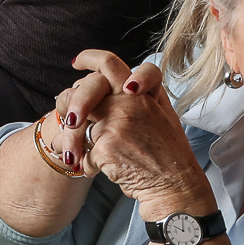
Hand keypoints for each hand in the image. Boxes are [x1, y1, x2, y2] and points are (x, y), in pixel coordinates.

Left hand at [51, 52, 211, 216]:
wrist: (176, 186)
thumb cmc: (169, 153)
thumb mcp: (162, 113)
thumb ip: (140, 95)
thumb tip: (109, 84)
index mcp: (142, 93)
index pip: (110, 63)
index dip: (90, 58)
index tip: (76, 62)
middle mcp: (129, 103)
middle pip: (84, 89)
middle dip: (67, 102)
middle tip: (68, 119)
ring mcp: (117, 124)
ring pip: (80, 123)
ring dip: (73, 141)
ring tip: (76, 155)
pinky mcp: (107, 146)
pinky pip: (84, 151)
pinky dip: (86, 163)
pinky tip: (97, 170)